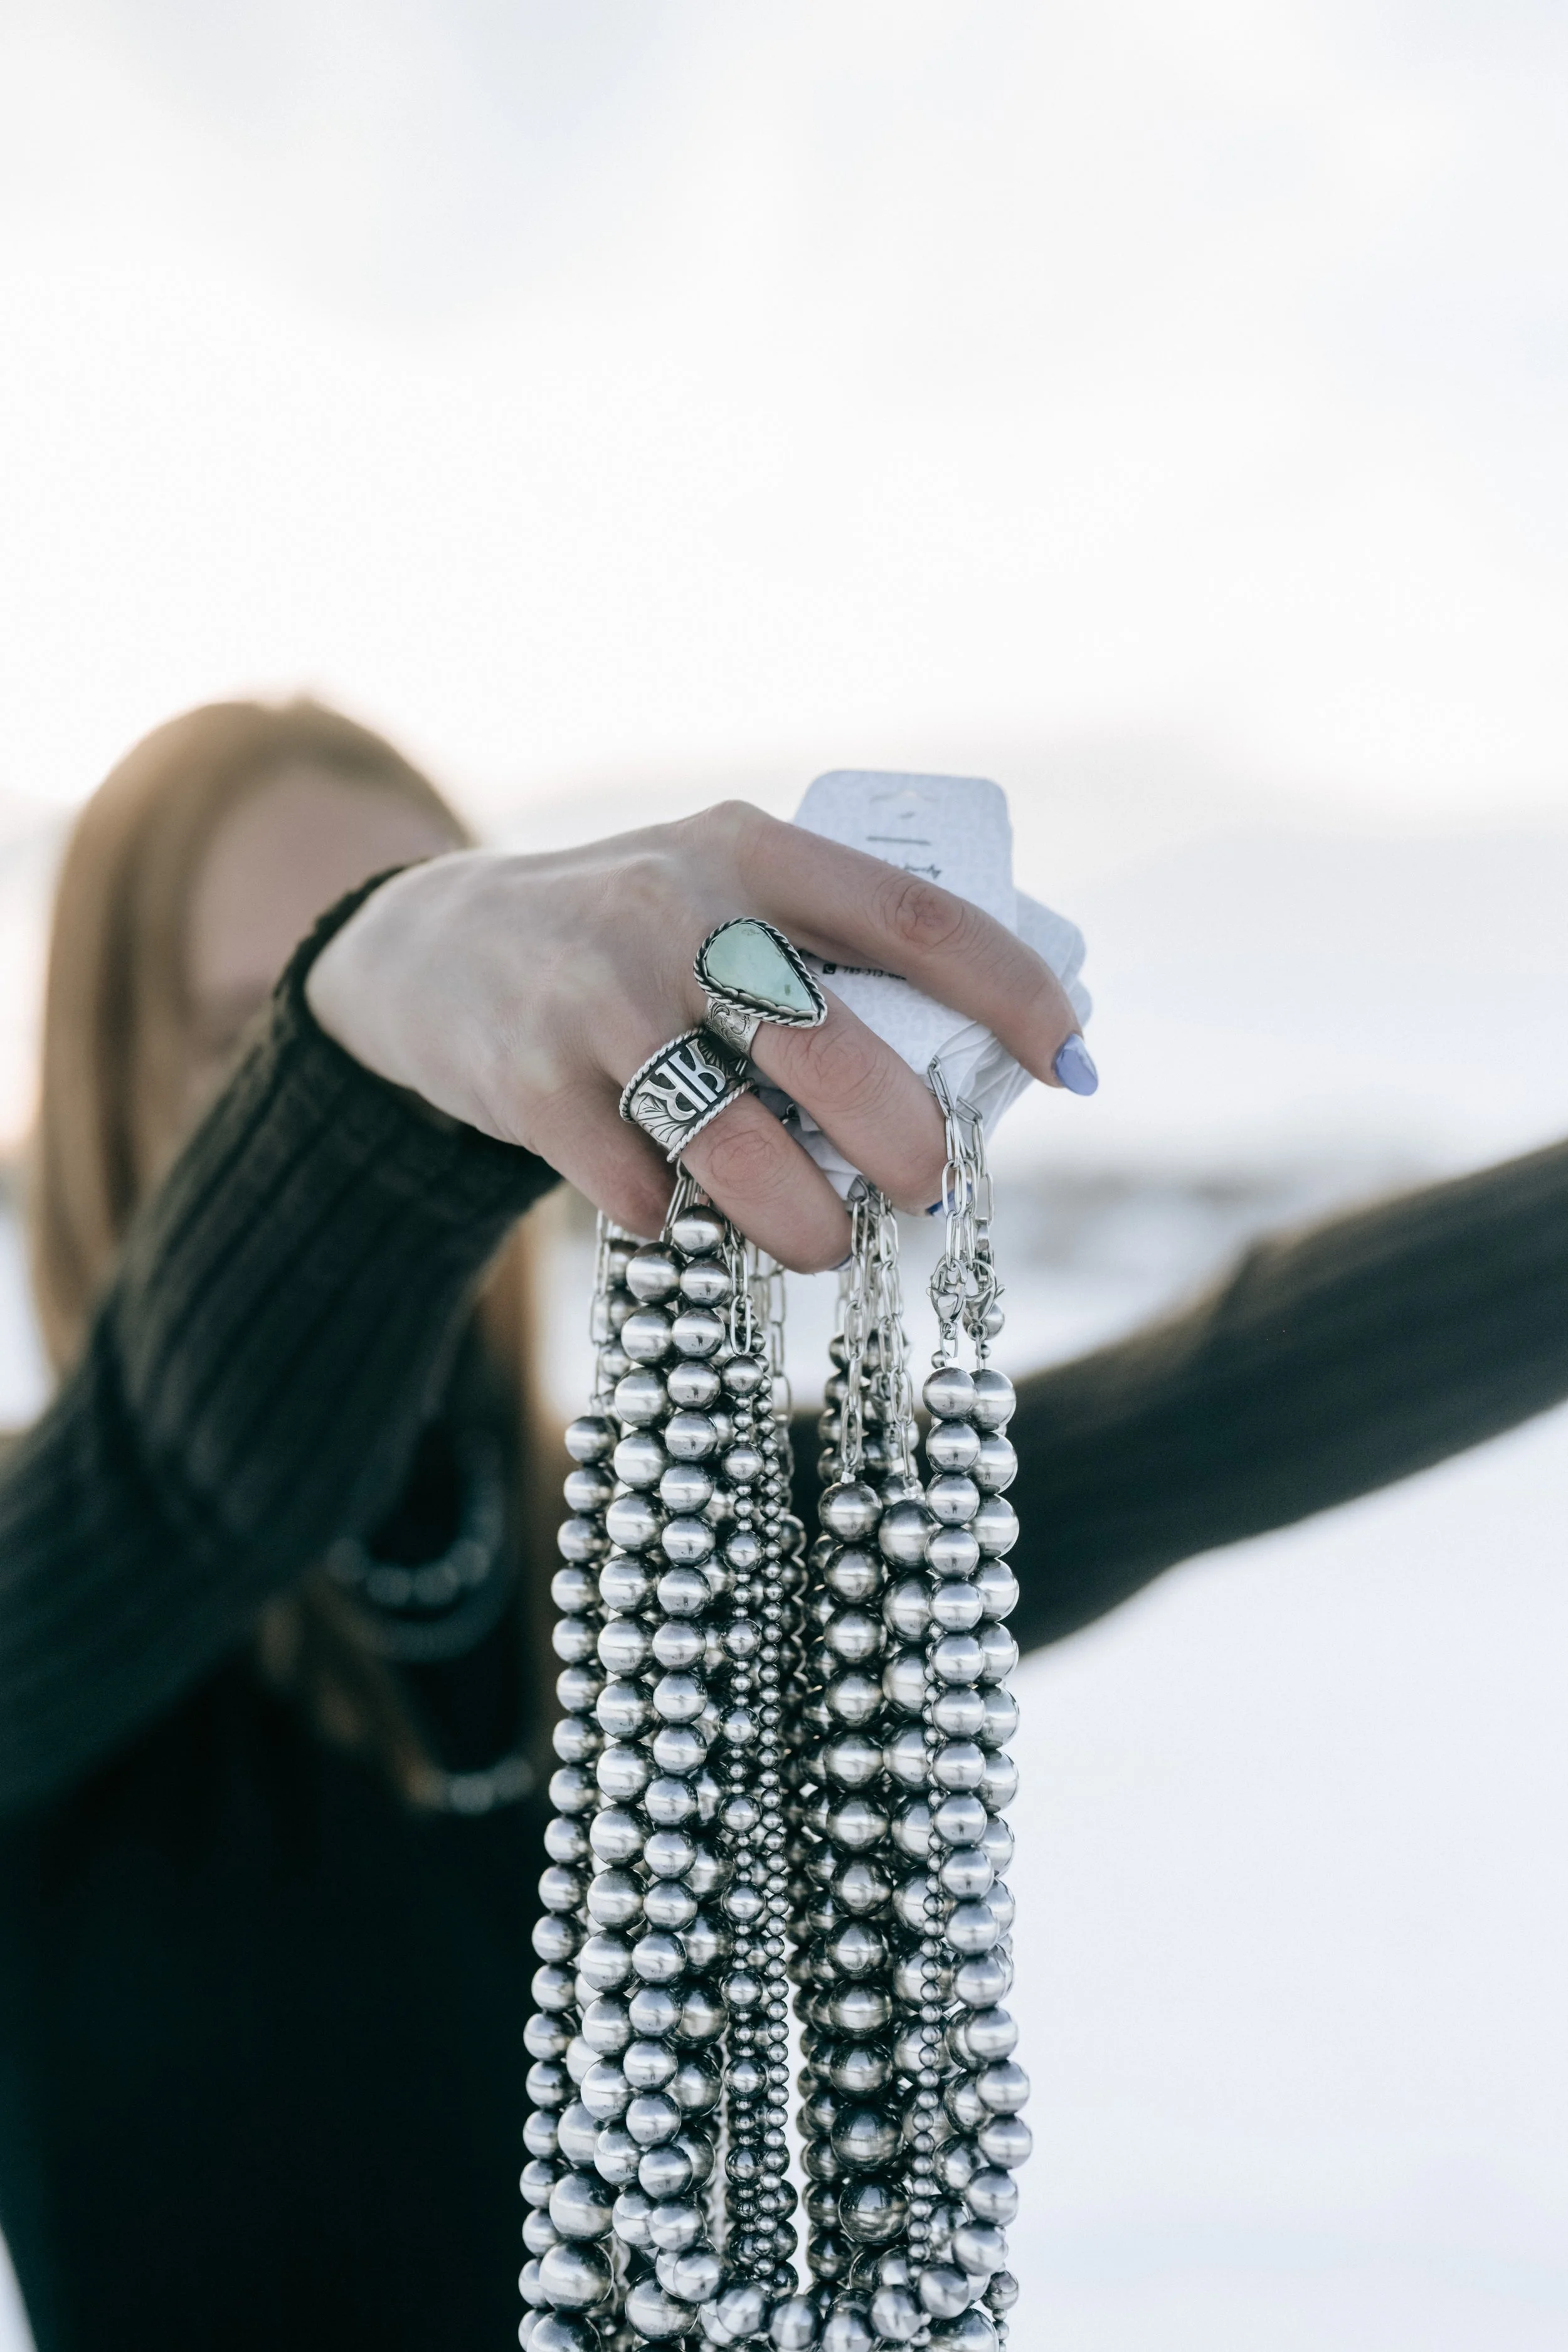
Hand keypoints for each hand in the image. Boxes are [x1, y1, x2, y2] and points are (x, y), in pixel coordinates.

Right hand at [306, 802, 1083, 1270]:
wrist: (431, 951)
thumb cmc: (629, 936)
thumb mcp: (720, 889)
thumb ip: (821, 944)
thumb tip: (974, 1062)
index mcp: (750, 850)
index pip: (915, 915)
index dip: (1010, 991)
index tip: (1071, 1060)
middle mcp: (676, 914)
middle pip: (837, 1054)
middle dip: (909, 1146)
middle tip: (929, 1188)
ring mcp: (598, 1002)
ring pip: (741, 1148)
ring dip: (805, 1221)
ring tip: (821, 1240)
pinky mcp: (531, 1086)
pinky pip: (642, 1191)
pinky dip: (676, 1219)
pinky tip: (675, 1206)